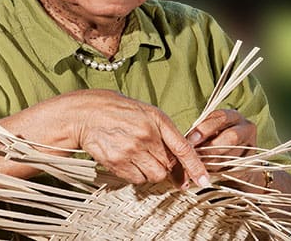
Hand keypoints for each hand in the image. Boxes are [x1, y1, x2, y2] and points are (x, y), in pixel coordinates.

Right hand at [73, 90, 209, 188]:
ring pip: (155, 175)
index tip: (203, 180)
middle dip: (165, 165)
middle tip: (152, 155)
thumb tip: (179, 159)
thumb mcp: (145, 112)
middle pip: (169, 166)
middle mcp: (146, 135)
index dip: (195, 166)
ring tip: (138, 155)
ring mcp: (131, 149)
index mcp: (156, 119)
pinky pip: (137, 179)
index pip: (182, 147)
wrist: (87, 113)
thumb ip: (164, 132)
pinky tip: (127, 159)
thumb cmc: (117, 111)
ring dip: (151, 171)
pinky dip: (136, 174)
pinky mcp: (117, 162)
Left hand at [186, 109, 256, 170]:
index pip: (221, 117)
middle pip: (231, 136)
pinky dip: (218, 169)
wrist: (236, 160)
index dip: (205, 128)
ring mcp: (251, 146)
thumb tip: (187, 140)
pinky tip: (207, 170)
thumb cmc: (216, 139)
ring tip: (198, 163)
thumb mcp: (210, 130)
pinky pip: (234, 167)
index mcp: (234, 116)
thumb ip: (202, 131)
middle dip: (211, 146)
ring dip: (213, 160)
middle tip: (195, 153)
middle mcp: (246, 129)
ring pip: (232, 154)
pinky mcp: (251, 163)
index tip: (191, 139)